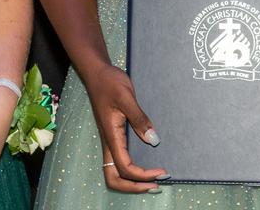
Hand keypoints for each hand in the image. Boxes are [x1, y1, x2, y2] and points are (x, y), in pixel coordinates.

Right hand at [84, 63, 166, 192]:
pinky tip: (145, 164)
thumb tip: (153, 140)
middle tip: (156, 184)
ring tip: (152, 179)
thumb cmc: (110, 82)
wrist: (98, 73)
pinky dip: (131, 170)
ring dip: (132, 181)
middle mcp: (109, 142)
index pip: (125, 167)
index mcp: (111, 136)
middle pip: (114, 178)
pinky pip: (119, 160)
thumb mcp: (127, 97)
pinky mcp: (113, 135)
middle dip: (134, 186)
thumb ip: (139, 119)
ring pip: (115, 172)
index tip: (161, 172)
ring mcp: (110, 140)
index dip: (142, 175)